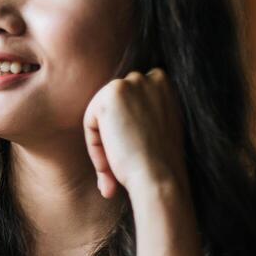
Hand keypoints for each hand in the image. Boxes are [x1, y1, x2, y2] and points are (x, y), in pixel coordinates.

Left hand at [82, 68, 188, 199]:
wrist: (160, 178)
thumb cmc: (161, 164)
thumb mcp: (160, 129)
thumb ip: (143, 114)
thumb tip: (122, 120)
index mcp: (165, 85)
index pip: (130, 105)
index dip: (126, 133)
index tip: (131, 158)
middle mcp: (151, 78)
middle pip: (114, 109)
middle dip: (112, 138)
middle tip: (117, 173)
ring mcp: (131, 83)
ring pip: (101, 116)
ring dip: (103, 145)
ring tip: (113, 174)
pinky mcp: (112, 94)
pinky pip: (90, 122)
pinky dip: (95, 147)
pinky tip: (111, 161)